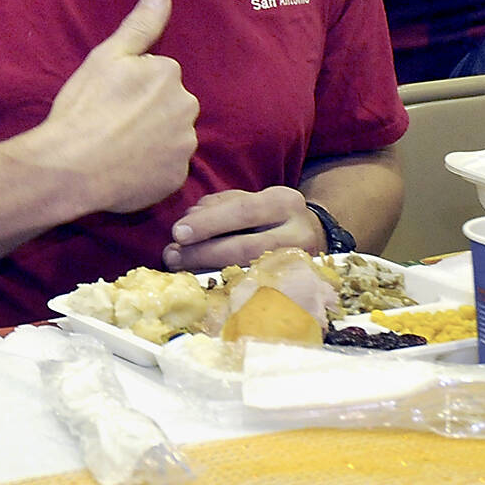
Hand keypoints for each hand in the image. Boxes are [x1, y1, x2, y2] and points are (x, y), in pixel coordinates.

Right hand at [0, 0, 196, 217]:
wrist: (70, 168)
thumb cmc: (84, 108)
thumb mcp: (106, 58)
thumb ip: (140, 25)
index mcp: (169, 74)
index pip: (158, 74)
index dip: (131, 85)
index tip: (109, 98)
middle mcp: (186, 108)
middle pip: (169, 105)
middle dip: (148, 111)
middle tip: (112, 122)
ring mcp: (183, 147)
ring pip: (170, 137)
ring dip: (152, 140)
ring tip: (117, 148)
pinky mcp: (176, 179)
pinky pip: (166, 168)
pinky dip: (151, 168)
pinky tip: (125, 167)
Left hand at [163, 185, 319, 270]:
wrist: (312, 234)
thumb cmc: (267, 215)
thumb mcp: (249, 199)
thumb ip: (219, 206)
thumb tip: (190, 219)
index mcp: (283, 202)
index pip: (243, 211)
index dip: (208, 223)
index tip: (177, 233)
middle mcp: (297, 232)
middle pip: (246, 246)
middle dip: (203, 252)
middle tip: (172, 256)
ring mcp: (300, 263)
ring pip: (249, 270)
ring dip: (208, 270)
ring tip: (180, 268)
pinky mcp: (295, 284)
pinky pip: (254, 285)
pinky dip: (224, 282)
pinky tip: (202, 280)